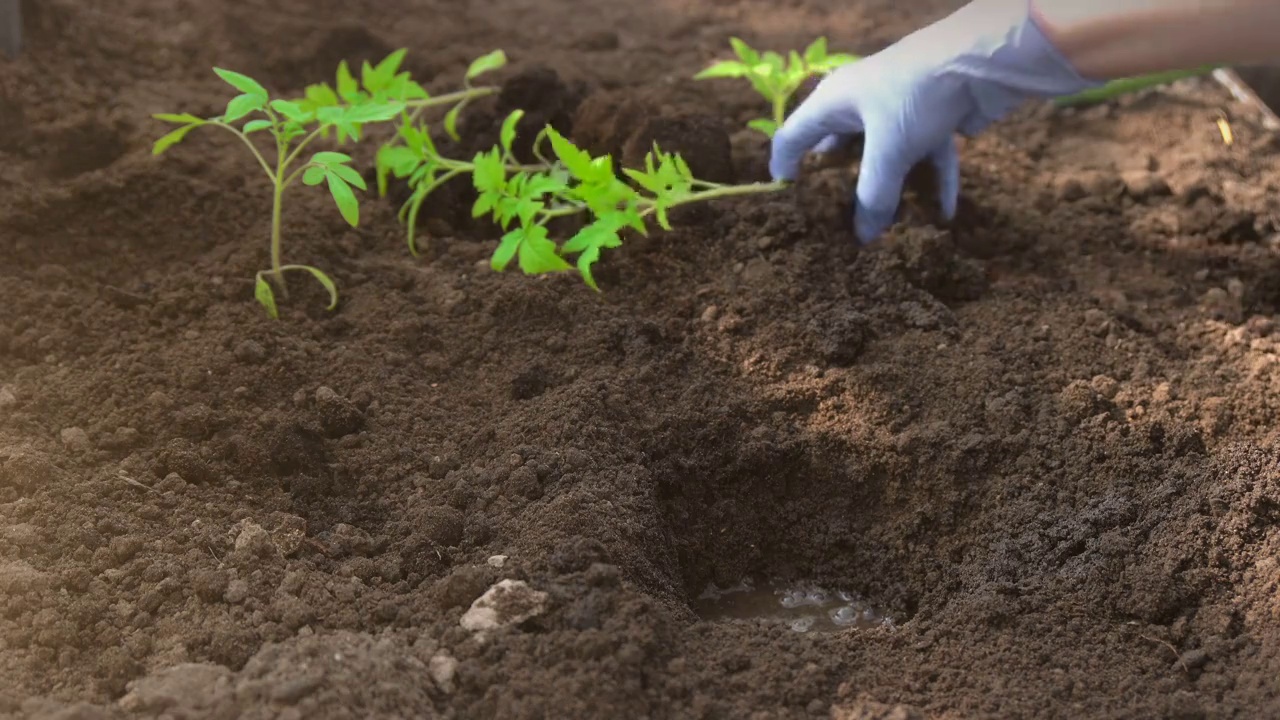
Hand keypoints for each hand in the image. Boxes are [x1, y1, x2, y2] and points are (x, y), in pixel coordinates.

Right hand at [770, 0, 1102, 242]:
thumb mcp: (888, 151)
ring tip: (889, 226)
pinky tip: (943, 214)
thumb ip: (873, 197)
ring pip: (887, 157)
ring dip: (892, 190)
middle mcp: (860, 102)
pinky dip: (934, 183)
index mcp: (833, 102)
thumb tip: (864, 237)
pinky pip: (926, 157)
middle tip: (836, 220)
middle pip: (842, 149)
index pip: (793, 136)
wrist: (983, 57)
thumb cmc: (916, 95)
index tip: (784, 200)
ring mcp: (899, 108)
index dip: (784, 166)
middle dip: (842, 186)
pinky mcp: (933, 116)